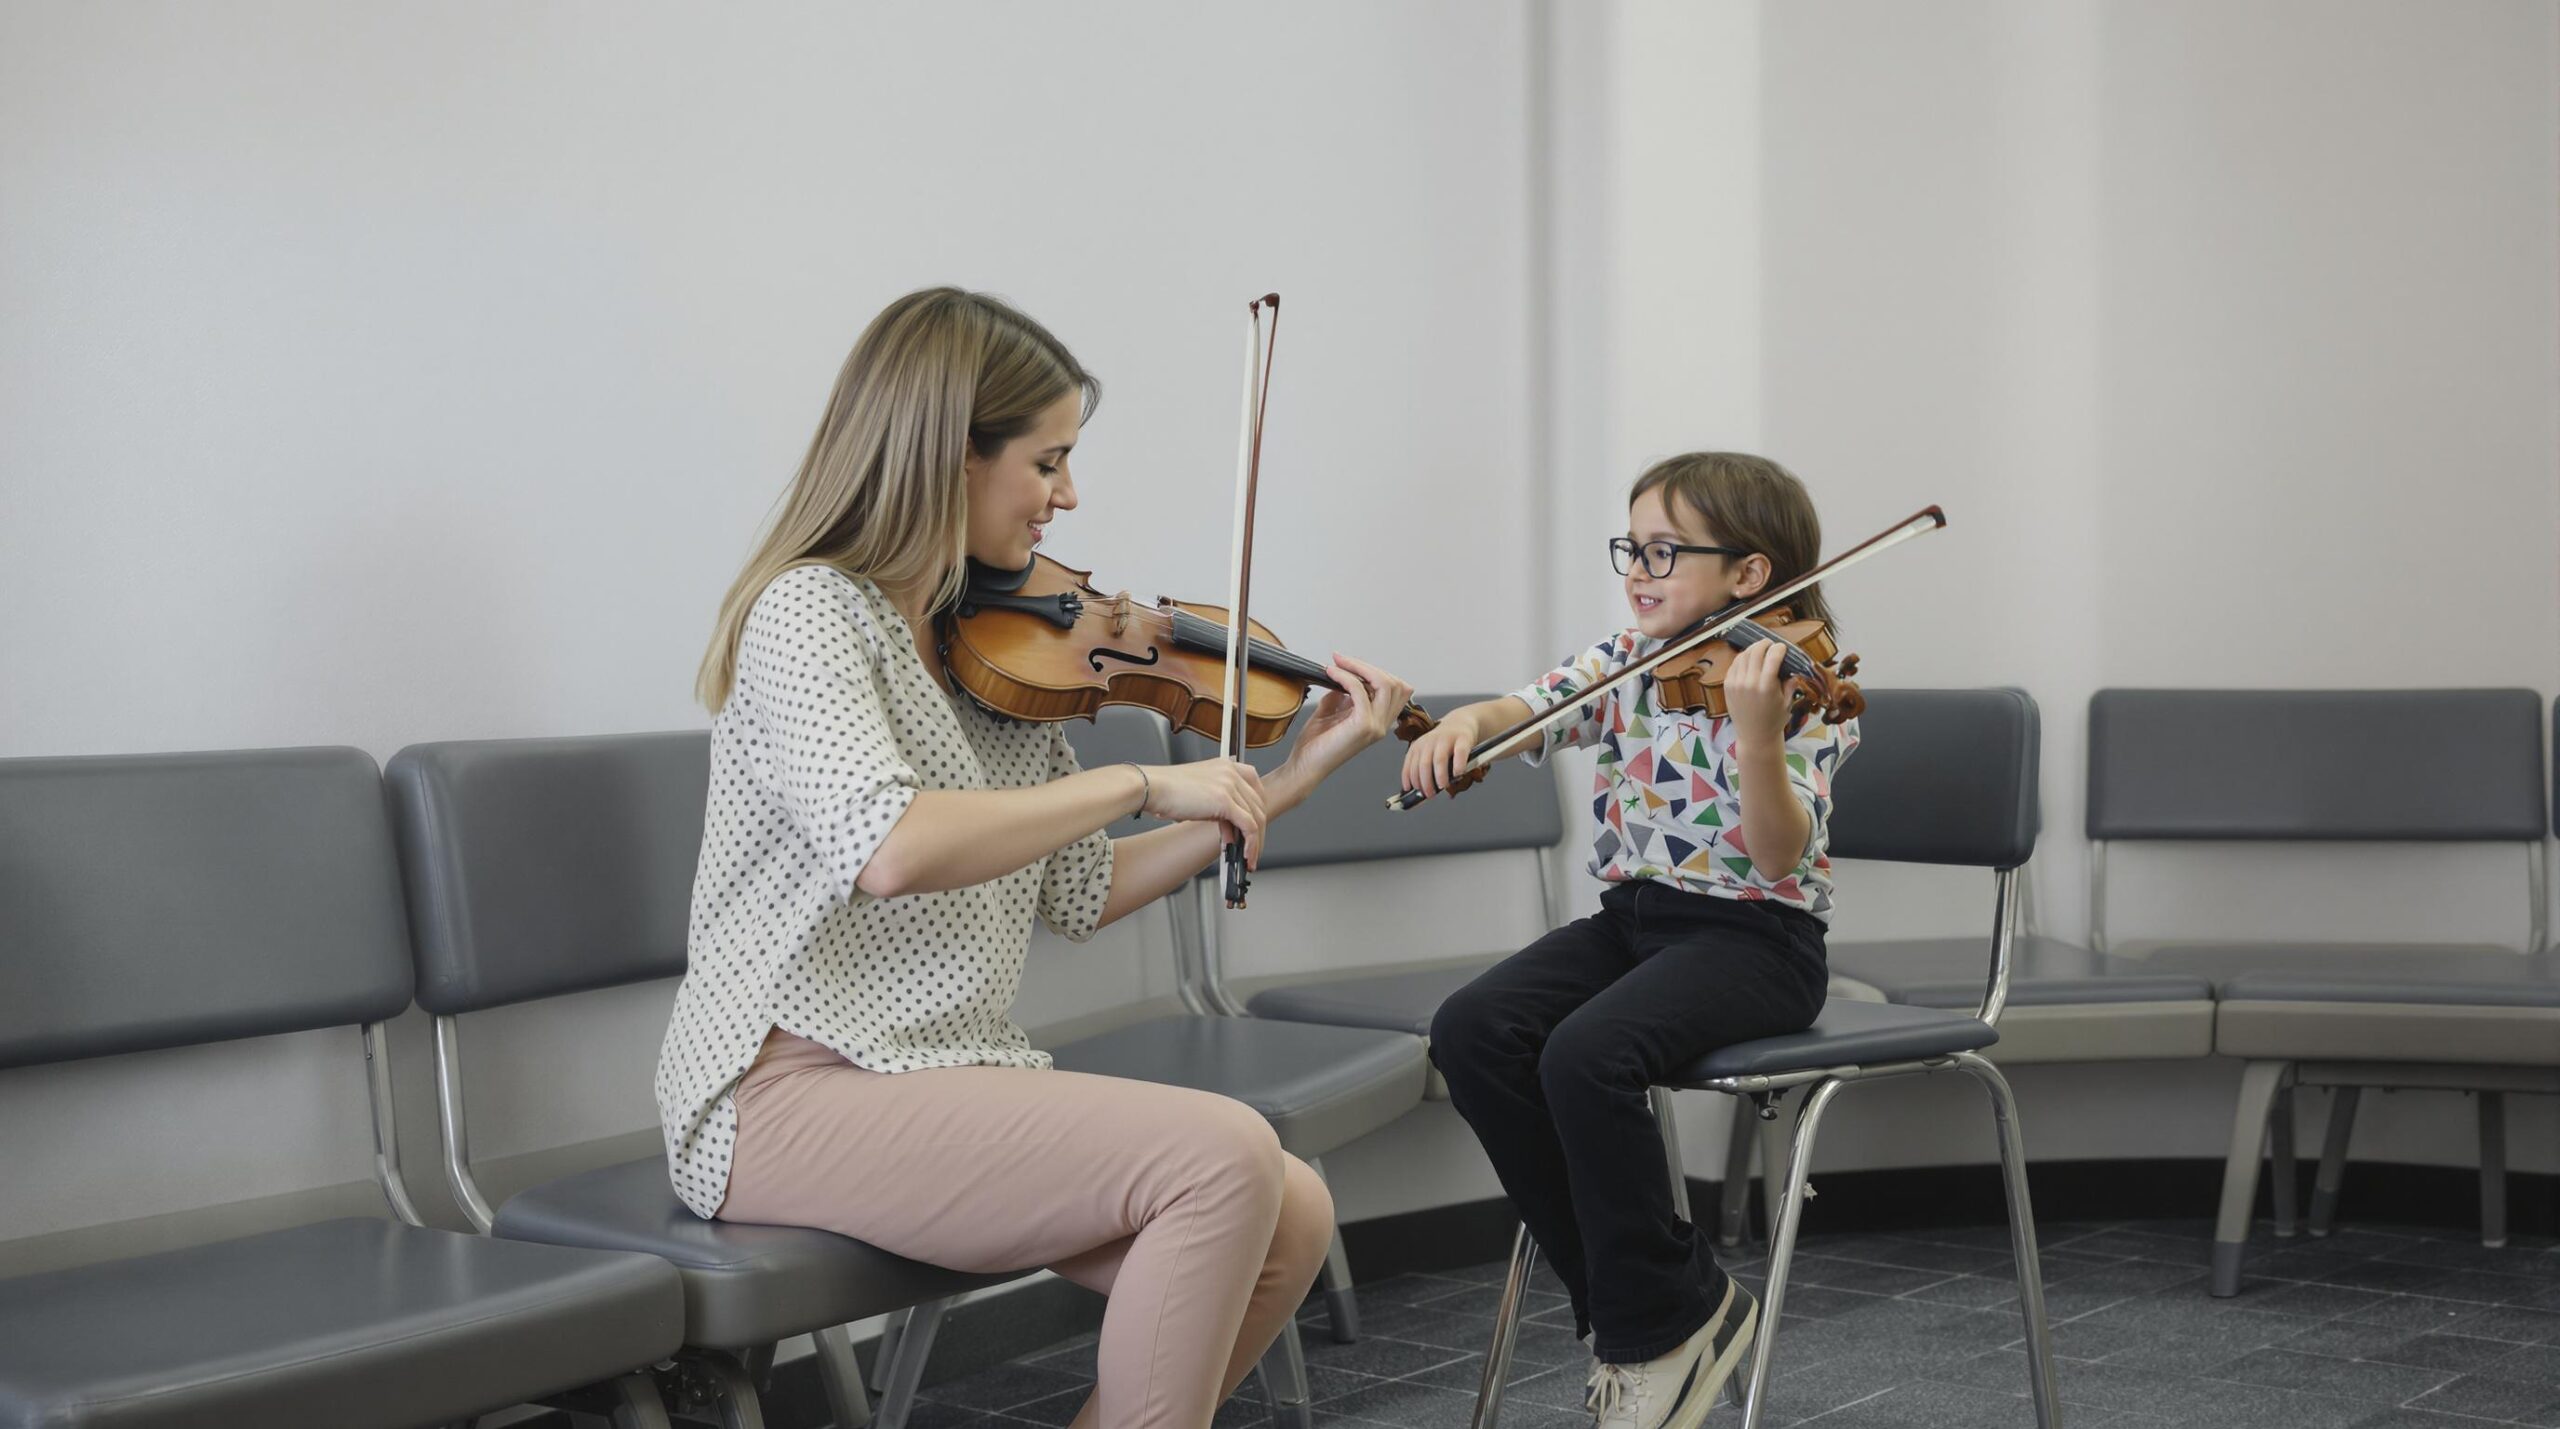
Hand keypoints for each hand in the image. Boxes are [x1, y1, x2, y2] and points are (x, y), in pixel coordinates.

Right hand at [1145, 758, 1268, 867]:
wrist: (1150, 787)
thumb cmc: (1166, 791)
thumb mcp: (1201, 793)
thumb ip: (1219, 805)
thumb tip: (1230, 828)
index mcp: (1227, 765)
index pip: (1255, 789)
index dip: (1257, 812)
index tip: (1254, 828)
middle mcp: (1232, 771)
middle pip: (1259, 805)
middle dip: (1258, 831)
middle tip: (1252, 848)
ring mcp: (1230, 785)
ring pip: (1257, 818)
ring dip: (1255, 842)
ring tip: (1248, 859)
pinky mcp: (1225, 801)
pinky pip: (1248, 826)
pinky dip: (1251, 845)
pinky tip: (1246, 856)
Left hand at [1287, 653, 1414, 780]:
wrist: (1304, 767)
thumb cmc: (1315, 745)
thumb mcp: (1331, 710)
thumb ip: (1343, 693)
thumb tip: (1343, 673)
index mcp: (1378, 722)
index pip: (1396, 689)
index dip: (1375, 672)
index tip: (1349, 664)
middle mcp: (1382, 725)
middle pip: (1395, 684)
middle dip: (1368, 666)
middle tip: (1342, 660)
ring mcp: (1375, 726)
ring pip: (1385, 684)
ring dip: (1359, 667)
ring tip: (1337, 664)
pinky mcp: (1363, 726)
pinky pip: (1360, 690)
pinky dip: (1345, 676)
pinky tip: (1331, 673)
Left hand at [1400, 707, 1481, 798]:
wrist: (1461, 722)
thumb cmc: (1444, 745)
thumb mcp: (1429, 753)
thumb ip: (1425, 770)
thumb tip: (1422, 792)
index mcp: (1418, 746)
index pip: (1410, 765)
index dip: (1410, 779)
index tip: (1413, 791)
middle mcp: (1430, 742)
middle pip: (1423, 764)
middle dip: (1425, 782)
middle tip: (1430, 794)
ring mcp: (1446, 739)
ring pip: (1439, 759)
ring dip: (1439, 775)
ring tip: (1442, 786)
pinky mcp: (1463, 739)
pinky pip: (1459, 753)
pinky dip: (1458, 765)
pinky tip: (1457, 774)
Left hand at [1722, 639, 1798, 749]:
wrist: (1754, 736)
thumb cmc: (1774, 720)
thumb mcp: (1787, 701)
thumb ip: (1790, 682)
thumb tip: (1791, 667)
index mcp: (1767, 686)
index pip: (1772, 657)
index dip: (1779, 648)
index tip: (1783, 647)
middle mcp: (1750, 683)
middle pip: (1756, 651)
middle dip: (1765, 644)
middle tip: (1770, 644)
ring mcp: (1736, 683)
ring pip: (1743, 655)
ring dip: (1753, 649)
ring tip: (1760, 650)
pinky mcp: (1727, 685)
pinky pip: (1734, 664)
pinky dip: (1742, 658)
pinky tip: (1749, 660)